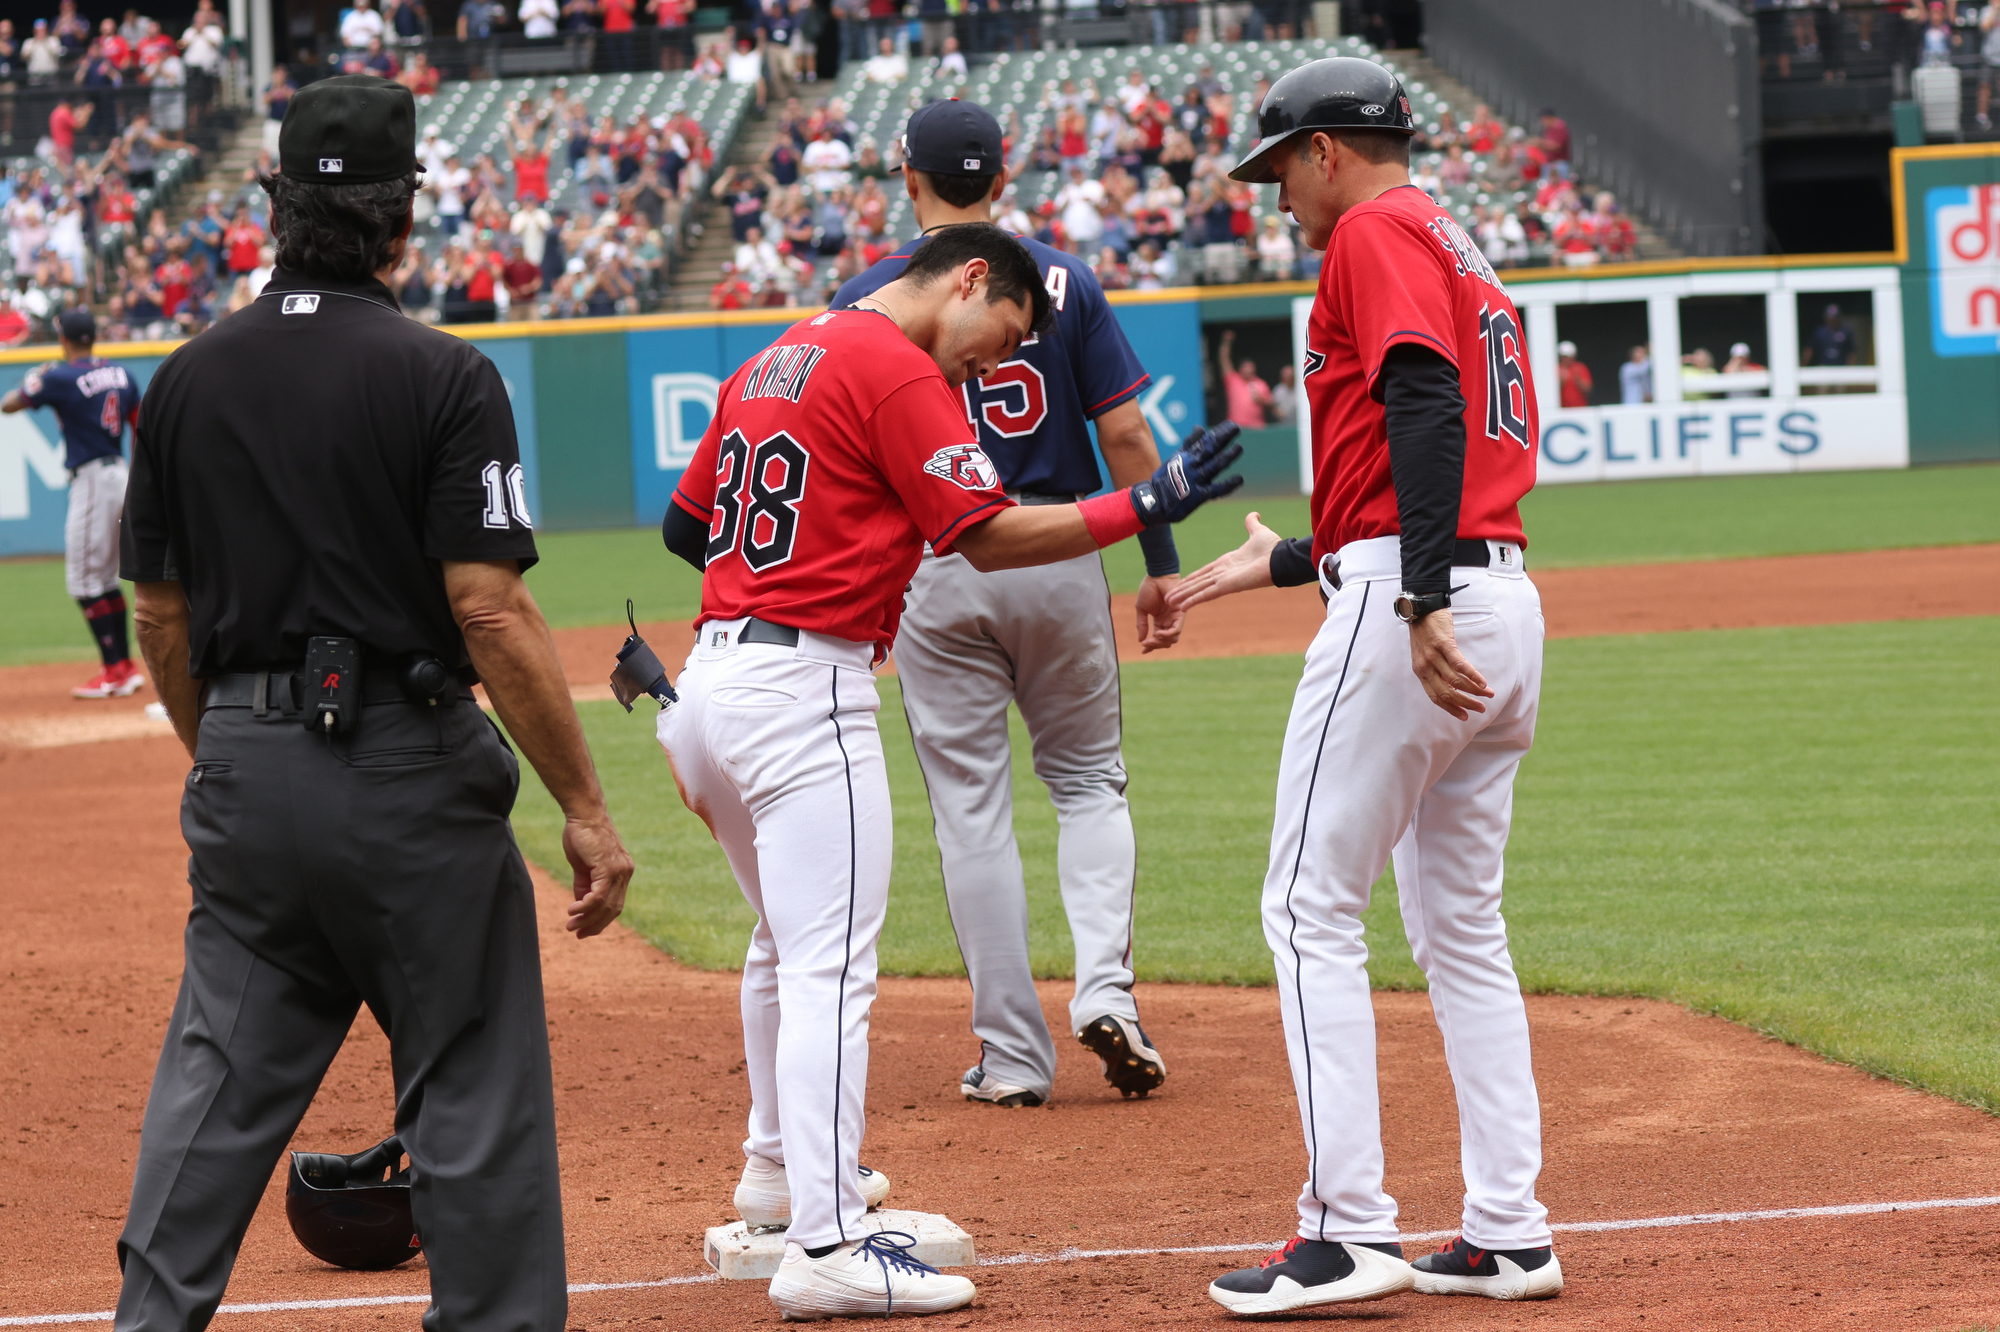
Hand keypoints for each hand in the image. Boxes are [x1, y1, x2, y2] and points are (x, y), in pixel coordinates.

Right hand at [562, 812, 632, 937]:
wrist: (583, 814)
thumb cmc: (581, 836)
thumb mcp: (583, 866)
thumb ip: (585, 884)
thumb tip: (581, 904)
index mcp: (622, 872)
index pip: (615, 904)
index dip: (601, 920)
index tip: (584, 930)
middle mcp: (625, 873)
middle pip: (613, 909)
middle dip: (594, 925)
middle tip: (576, 933)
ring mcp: (619, 871)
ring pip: (605, 905)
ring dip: (586, 918)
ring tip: (570, 925)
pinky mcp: (608, 868)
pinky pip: (598, 895)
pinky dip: (585, 906)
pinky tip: (572, 911)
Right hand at [1130, 421, 1242, 524]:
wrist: (1154, 502)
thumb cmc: (1165, 479)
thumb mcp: (1175, 458)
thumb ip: (1189, 444)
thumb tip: (1200, 428)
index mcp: (1186, 457)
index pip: (1205, 441)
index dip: (1219, 433)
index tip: (1231, 425)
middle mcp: (1191, 466)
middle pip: (1210, 450)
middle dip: (1223, 438)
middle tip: (1236, 428)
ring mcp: (1195, 481)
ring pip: (1214, 466)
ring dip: (1227, 457)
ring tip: (1239, 448)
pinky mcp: (1199, 496)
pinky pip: (1216, 490)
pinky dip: (1228, 485)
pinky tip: (1239, 479)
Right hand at [1134, 573, 1184, 652]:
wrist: (1157, 576)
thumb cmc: (1149, 589)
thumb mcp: (1141, 609)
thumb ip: (1141, 624)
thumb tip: (1140, 640)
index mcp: (1160, 621)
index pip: (1158, 638)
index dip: (1151, 646)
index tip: (1143, 650)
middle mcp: (1169, 621)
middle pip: (1166, 641)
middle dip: (1156, 645)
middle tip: (1146, 644)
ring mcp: (1175, 618)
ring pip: (1173, 638)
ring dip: (1162, 642)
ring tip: (1153, 638)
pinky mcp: (1180, 614)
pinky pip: (1177, 629)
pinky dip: (1168, 634)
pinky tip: (1158, 633)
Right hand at [1165, 509, 1280, 610]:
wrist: (1281, 558)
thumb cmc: (1272, 548)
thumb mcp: (1258, 531)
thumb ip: (1252, 524)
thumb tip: (1254, 514)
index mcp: (1228, 563)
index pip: (1205, 572)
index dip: (1193, 578)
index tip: (1181, 583)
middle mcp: (1224, 574)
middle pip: (1198, 583)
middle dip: (1183, 590)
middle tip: (1169, 598)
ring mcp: (1224, 581)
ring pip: (1199, 589)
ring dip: (1184, 596)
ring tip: (1171, 603)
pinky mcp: (1227, 587)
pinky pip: (1207, 594)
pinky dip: (1194, 600)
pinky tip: (1182, 606)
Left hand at [1407, 610, 1493, 719]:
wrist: (1421, 608)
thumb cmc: (1425, 632)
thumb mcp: (1424, 655)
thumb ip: (1434, 670)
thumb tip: (1451, 685)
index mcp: (1421, 671)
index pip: (1435, 696)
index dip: (1450, 708)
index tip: (1464, 716)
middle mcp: (1425, 667)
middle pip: (1446, 692)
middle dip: (1465, 703)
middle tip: (1481, 709)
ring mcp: (1434, 656)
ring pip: (1455, 681)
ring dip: (1474, 691)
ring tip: (1487, 694)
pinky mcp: (1444, 644)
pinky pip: (1460, 665)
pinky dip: (1473, 676)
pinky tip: (1483, 683)